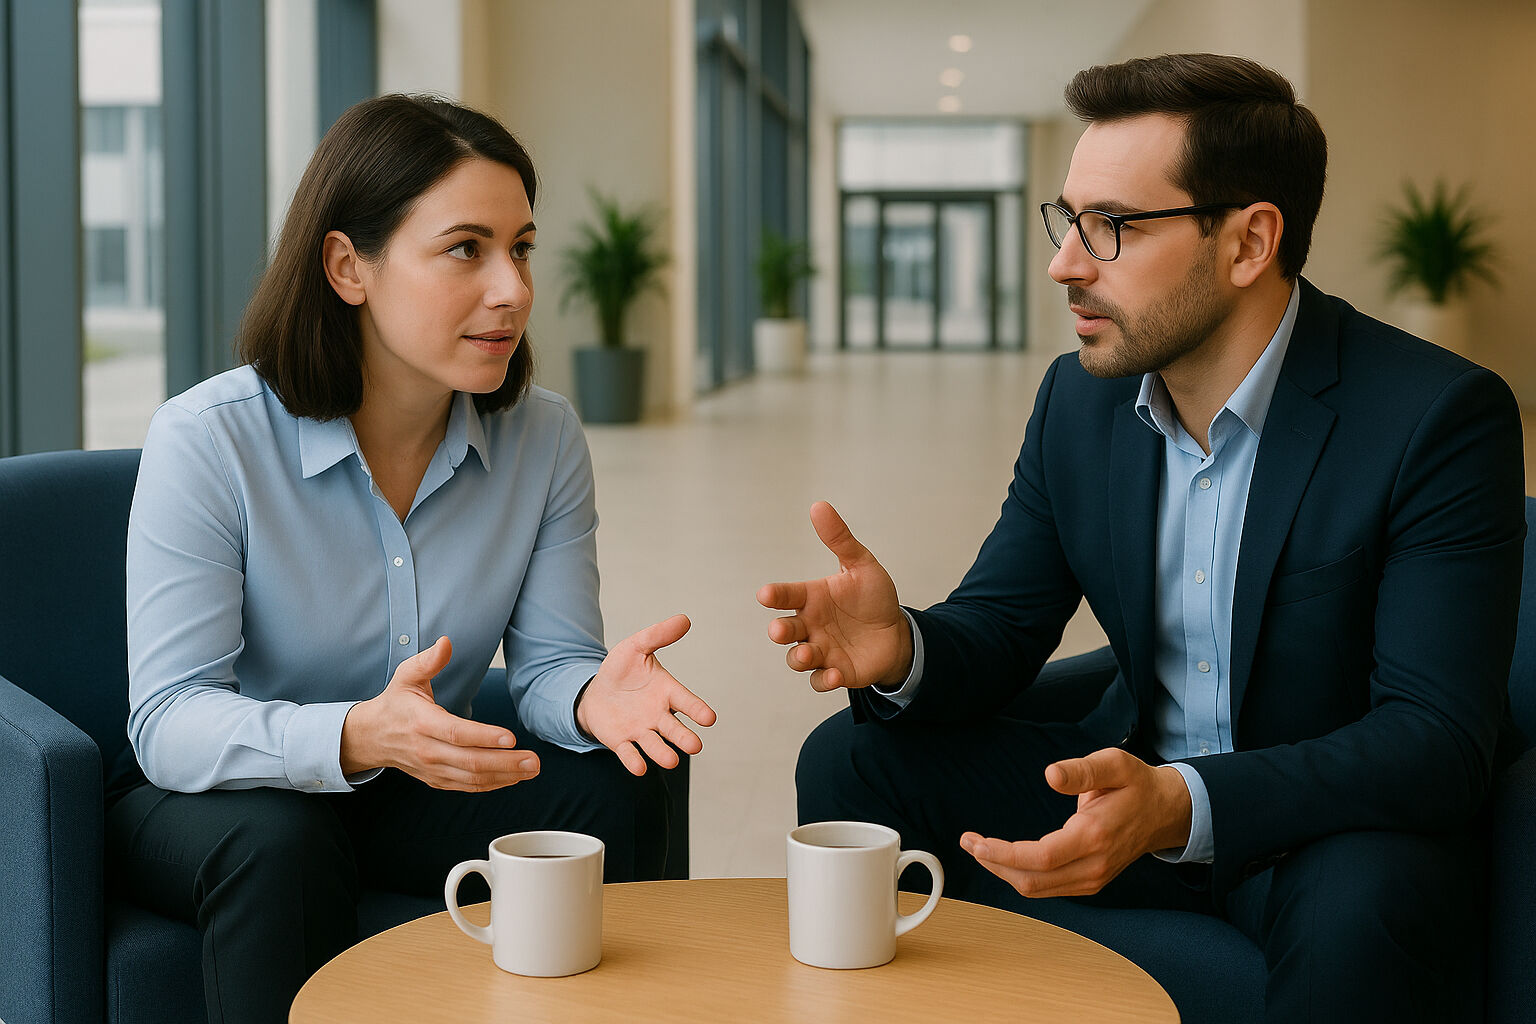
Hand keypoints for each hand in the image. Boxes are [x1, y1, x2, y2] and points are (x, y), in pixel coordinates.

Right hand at [340, 636, 540, 791]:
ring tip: (532, 770)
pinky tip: (514, 778)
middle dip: (506, 762)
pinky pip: (468, 787)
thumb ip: (428, 660)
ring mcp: (432, 769)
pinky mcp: (437, 780)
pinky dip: (492, 785)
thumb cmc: (395, 703)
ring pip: (472, 778)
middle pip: (470, 762)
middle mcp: (427, 750)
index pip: (456, 733)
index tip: (512, 738)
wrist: (371, 737)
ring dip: (505, 776)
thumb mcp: (406, 676)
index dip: (484, 737)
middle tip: (534, 761)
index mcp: (422, 722)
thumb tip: (446, 642)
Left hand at [576, 613, 716, 775]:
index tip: (709, 718)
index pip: (686, 702)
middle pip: (675, 729)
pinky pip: (629, 753)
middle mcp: (658, 715)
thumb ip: (658, 635)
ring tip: (672, 760)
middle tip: (695, 746)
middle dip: (685, 738)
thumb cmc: (622, 670)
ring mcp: (641, 730)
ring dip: (663, 753)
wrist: (595, 691)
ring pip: (655, 745)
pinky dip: (634, 761)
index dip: (697, 710)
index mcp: (667, 692)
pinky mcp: (622, 741)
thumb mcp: (636, 647)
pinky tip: (639, 768)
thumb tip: (684, 619)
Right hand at [756, 501, 911, 690]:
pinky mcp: (834, 671)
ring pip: (798, 658)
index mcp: (811, 598)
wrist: (896, 632)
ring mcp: (820, 650)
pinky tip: (833, 674)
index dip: (775, 595)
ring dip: (799, 657)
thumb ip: (840, 539)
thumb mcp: (861, 565)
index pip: (786, 595)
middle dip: (780, 631)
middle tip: (780, 630)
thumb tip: (819, 506)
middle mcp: (810, 625)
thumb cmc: (872, 598)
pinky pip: (820, 680)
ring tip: (809, 653)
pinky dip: (823, 680)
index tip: (766, 594)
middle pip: (785, 629)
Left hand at [959, 748, 1192, 897]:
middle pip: (1032, 880)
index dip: (1003, 854)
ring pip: (1037, 888)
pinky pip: (1048, 887)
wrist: (1166, 813)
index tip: (975, 841)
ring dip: (1003, 871)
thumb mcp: (1115, 764)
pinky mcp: (1090, 882)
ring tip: (979, 848)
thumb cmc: (1137, 785)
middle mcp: (1093, 865)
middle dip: (994, 864)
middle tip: (968, 841)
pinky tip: (1004, 858)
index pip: (1040, 858)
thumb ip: (1082, 770)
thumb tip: (1050, 774)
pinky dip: (1020, 876)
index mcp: (1095, 836)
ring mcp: (1093, 878)